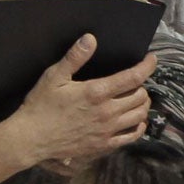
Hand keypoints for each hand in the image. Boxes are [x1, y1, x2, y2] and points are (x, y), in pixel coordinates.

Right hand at [9, 36, 155, 168]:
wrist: (32, 138)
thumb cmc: (41, 105)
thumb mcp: (54, 77)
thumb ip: (75, 57)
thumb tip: (90, 38)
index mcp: (97, 92)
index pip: (133, 77)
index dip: (147, 66)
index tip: (151, 59)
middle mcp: (107, 112)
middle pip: (140, 96)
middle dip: (142, 85)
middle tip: (136, 81)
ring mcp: (107, 130)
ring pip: (139, 115)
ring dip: (142, 105)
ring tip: (137, 98)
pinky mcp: (104, 145)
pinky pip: (131, 136)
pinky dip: (138, 127)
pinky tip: (135, 121)